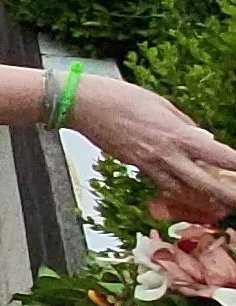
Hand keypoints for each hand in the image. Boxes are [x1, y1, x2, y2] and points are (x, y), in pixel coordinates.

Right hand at [74, 78, 235, 216]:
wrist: (84, 105)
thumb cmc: (121, 97)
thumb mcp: (162, 104)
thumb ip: (186, 125)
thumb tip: (206, 139)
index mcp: (178, 135)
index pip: (220, 155)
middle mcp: (167, 155)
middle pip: (205, 184)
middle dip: (226, 196)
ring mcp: (149, 164)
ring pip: (183, 192)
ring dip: (203, 202)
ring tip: (220, 208)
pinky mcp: (135, 166)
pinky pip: (162, 185)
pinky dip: (179, 194)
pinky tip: (188, 196)